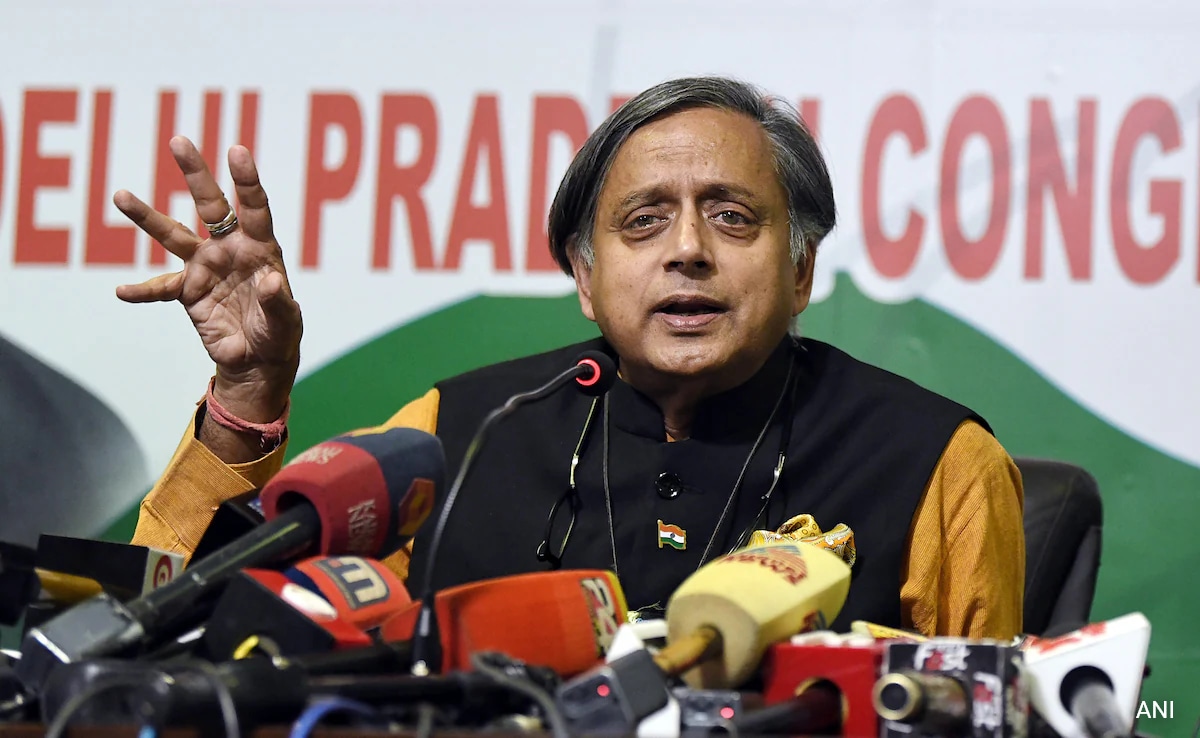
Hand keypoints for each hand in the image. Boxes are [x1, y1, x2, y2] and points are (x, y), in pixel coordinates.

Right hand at [115, 136, 301, 425]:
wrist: (258, 361)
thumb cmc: (279, 334)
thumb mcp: (285, 321)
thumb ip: (279, 301)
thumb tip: (272, 281)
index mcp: (260, 248)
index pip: (254, 208)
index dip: (246, 180)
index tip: (236, 151)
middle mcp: (229, 249)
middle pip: (210, 205)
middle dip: (196, 174)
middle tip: (179, 140)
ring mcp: (205, 267)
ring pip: (173, 234)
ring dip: (147, 217)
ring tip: (121, 195)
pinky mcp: (187, 292)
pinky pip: (159, 288)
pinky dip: (141, 291)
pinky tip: (122, 292)